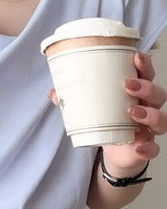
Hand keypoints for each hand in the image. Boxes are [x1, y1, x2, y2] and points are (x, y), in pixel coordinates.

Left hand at [48, 52, 166, 174]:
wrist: (115, 152)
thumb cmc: (109, 122)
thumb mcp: (91, 108)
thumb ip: (73, 100)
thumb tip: (53, 92)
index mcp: (136, 93)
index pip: (146, 74)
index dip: (145, 65)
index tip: (136, 57)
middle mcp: (148, 108)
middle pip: (157, 94)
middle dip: (146, 87)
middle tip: (127, 85)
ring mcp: (149, 128)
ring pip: (161, 118)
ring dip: (150, 114)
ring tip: (132, 111)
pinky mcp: (146, 147)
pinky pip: (154, 148)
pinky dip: (148, 147)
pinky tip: (139, 146)